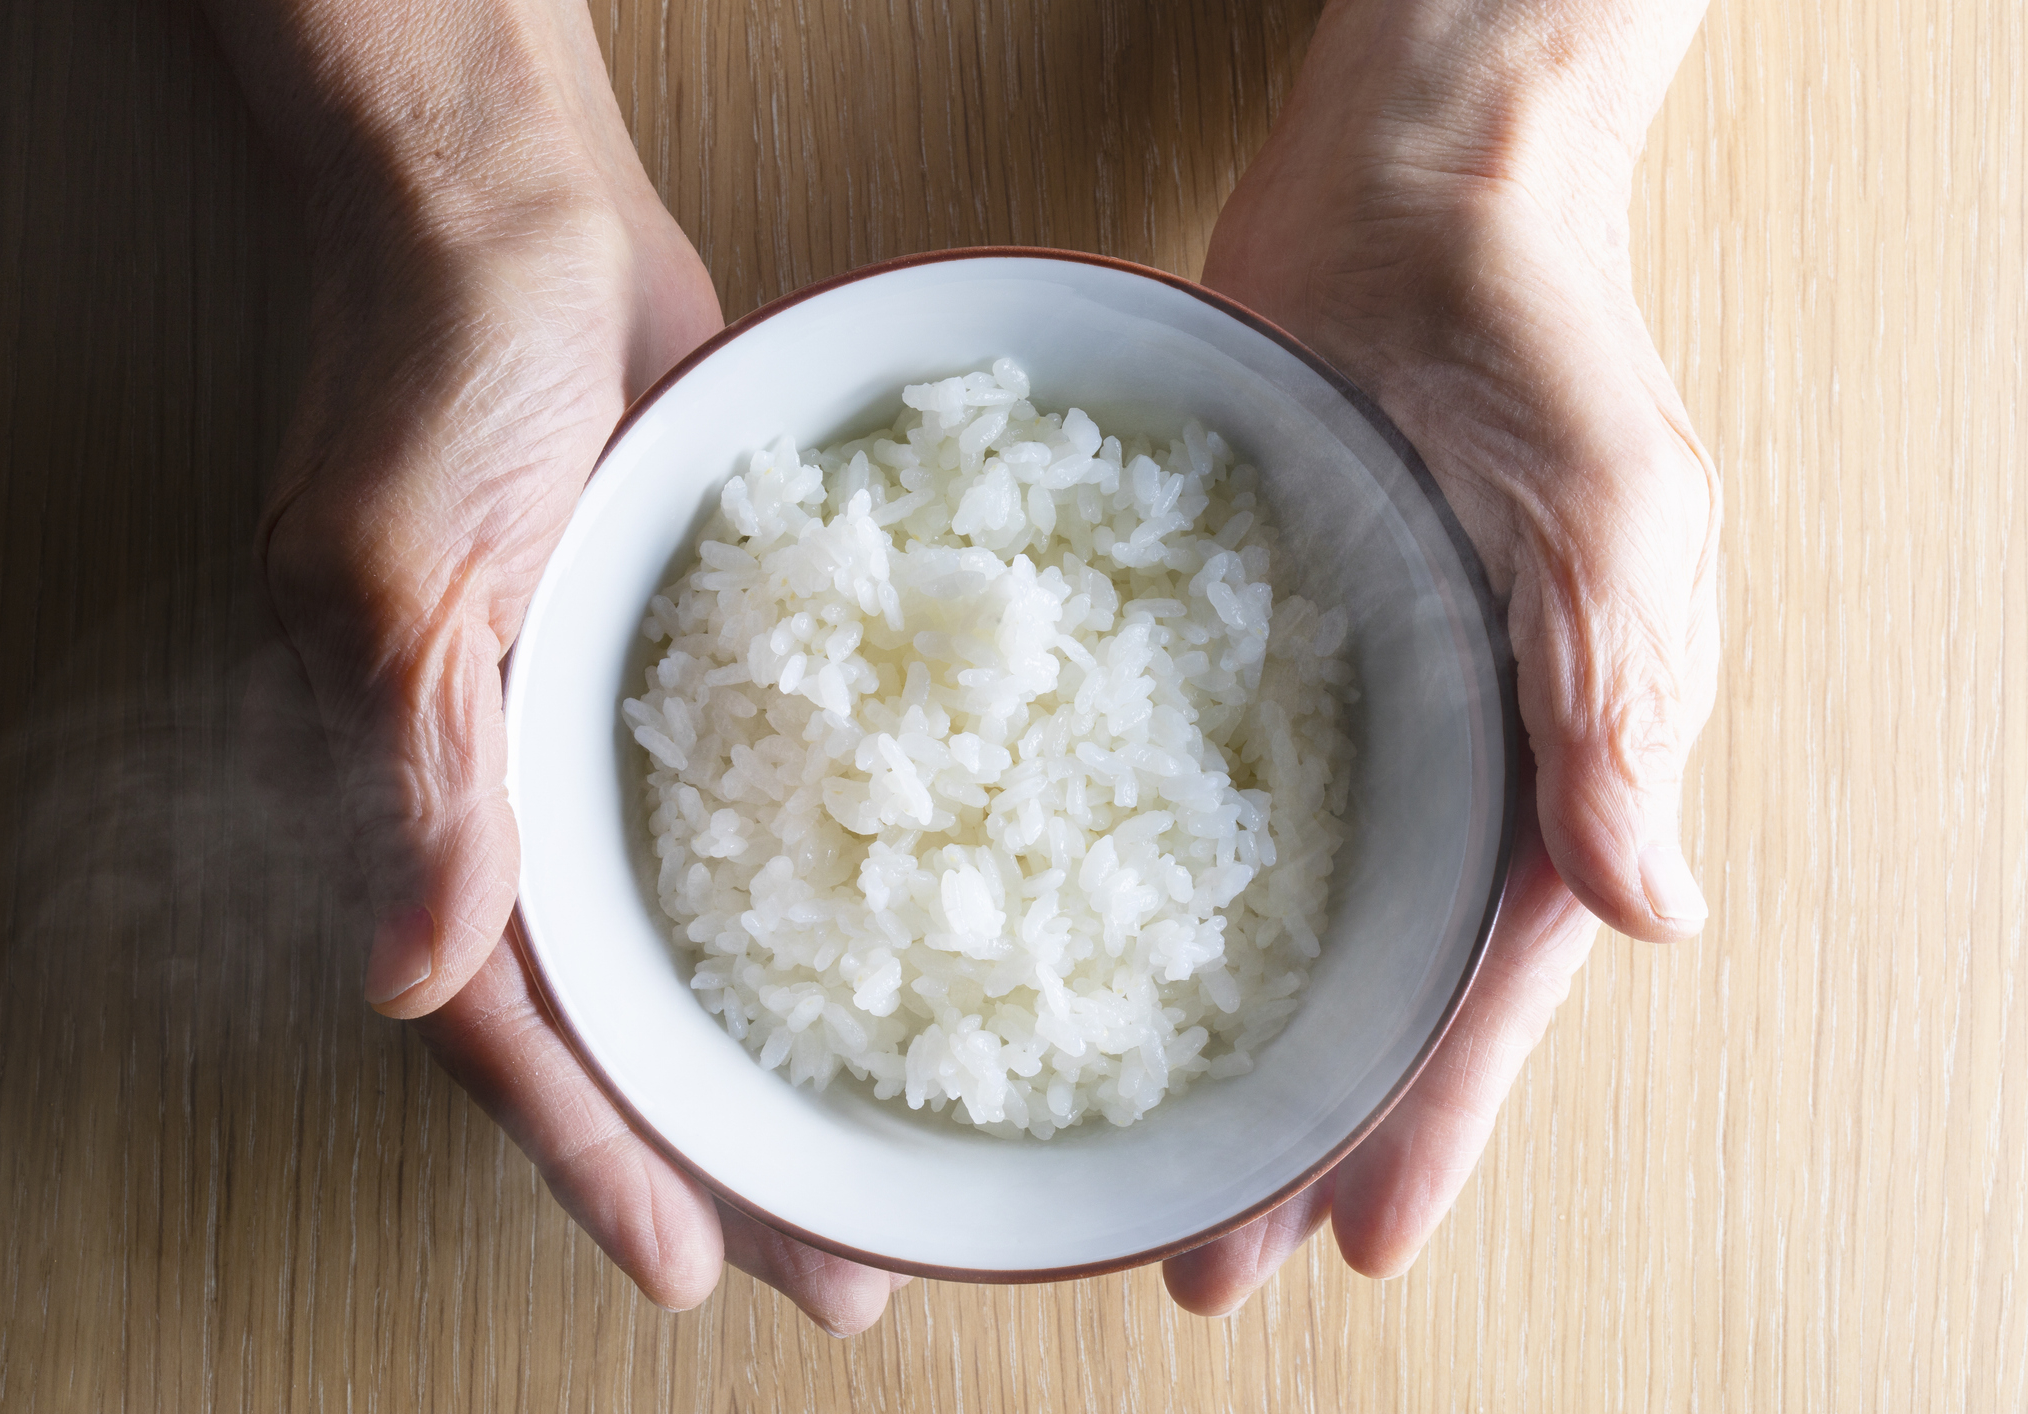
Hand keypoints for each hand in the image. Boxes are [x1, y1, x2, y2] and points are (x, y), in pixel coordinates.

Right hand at [227, 0, 906, 1332]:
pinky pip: (756, 813)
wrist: (513, 211)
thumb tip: (406, 981)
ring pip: (698, 938)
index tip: (693, 1267)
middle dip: (719, 1146)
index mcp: (429, 791)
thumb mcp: (403, 572)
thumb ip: (418, 775)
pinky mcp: (695, 664)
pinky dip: (820, 897)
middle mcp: (522, 789)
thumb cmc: (433, 366)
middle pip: (624, 1014)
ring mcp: (612, 733)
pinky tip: (907, 955)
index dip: (596, 1154)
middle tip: (840, 1263)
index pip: (511, 1023)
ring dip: (779, 1052)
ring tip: (887, 1157)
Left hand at [1164, 0, 1720, 1311]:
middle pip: (1365, 984)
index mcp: (1552, 756)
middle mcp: (1438, 758)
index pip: (1491, 980)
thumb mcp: (1613, 522)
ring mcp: (1329, 708)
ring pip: (1268, 914)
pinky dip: (1130, 878)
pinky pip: (1182, 785)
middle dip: (1297, 1127)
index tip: (1355, 1242)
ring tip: (1128, 1158)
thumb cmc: (1544, 336)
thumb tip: (1652, 914)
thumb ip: (1618, 713)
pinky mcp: (1228, 638)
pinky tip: (1057, 953)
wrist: (1412, 189)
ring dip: (1210, 1037)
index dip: (1429, 1117)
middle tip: (1203, 1259)